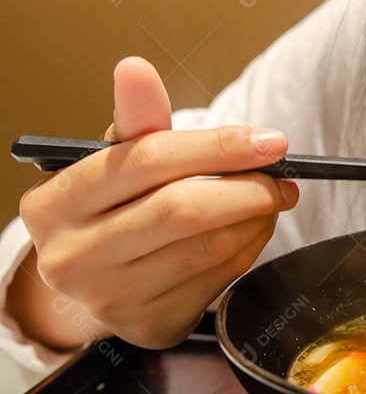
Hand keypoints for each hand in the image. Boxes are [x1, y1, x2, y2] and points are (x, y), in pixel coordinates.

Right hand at [11, 56, 298, 349]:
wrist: (95, 280)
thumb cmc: (112, 208)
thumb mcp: (117, 158)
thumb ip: (137, 118)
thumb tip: (135, 68)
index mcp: (56, 202)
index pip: (150, 161)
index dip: (219, 146)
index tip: (270, 140)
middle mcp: (73, 256)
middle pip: (183, 210)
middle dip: (249, 187)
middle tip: (281, 175)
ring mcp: (110, 297)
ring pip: (209, 248)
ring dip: (258, 218)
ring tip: (270, 199)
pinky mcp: (149, 325)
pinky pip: (220, 280)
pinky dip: (250, 249)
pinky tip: (253, 230)